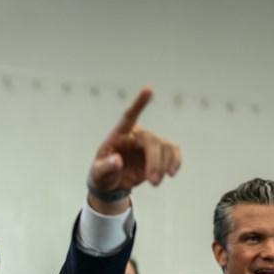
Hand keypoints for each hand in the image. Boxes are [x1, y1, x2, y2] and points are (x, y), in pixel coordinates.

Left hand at [88, 88, 181, 213]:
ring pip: (166, 147)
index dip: (139, 103)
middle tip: (153, 182)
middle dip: (155, 161)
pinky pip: (173, 152)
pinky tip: (172, 173)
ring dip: (164, 165)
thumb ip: (105, 167)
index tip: (148, 89)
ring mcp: (149, 144)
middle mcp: (136, 136)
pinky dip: (175, 162)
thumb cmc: (101, 174)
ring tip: (155, 183)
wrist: (111, 184)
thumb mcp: (97, 174)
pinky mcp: (159, 154)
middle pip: (152, 141)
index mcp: (118, 135)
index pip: (129, 116)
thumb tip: (117, 161)